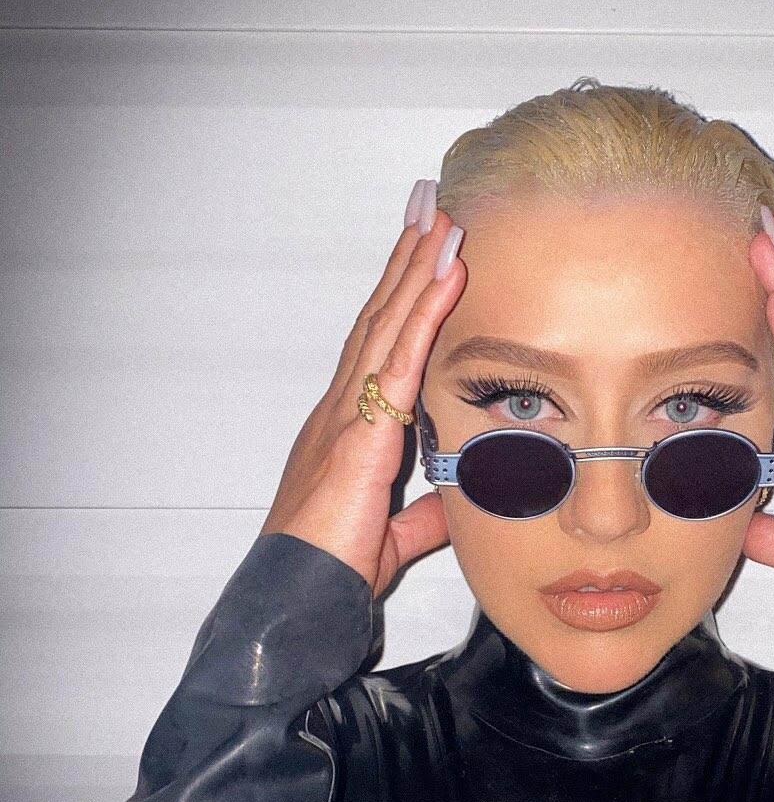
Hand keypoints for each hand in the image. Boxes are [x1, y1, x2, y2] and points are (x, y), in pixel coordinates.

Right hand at [260, 184, 465, 598]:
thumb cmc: (328, 571)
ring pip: (388, 325)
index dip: (402, 297)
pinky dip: (424, 313)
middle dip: (406, 258)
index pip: (379, 347)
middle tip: (430, 203)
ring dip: (418, 267)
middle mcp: (341, 410)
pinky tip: (446, 275)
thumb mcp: (388, 538)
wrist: (299, 597)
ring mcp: (347, 416)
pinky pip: (400, 361)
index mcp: (346, 430)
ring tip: (444, 217)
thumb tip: (445, 505)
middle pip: (379, 318)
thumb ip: (418, 517)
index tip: (425, 251)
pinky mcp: (361, 434)